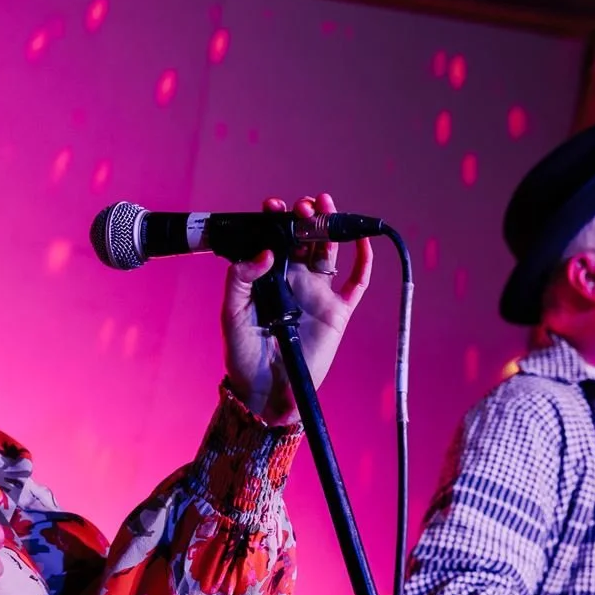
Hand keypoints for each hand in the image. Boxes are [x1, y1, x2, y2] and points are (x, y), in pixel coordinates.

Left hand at [222, 192, 374, 424]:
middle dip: (305, 217)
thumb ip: (240, 280)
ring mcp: (318, 293)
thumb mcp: (231, 313)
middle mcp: (295, 279)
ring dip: (329, 227)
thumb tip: (265, 253)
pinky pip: (356, 282)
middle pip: (306, 239)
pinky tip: (361, 241)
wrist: (265, 389)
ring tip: (324, 205)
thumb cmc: (242, 353)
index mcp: (269, 276)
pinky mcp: (337, 311)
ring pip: (329, 252)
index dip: (276, 220)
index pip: (275, 239)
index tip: (273, 207)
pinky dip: (363, 261)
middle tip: (302, 205)